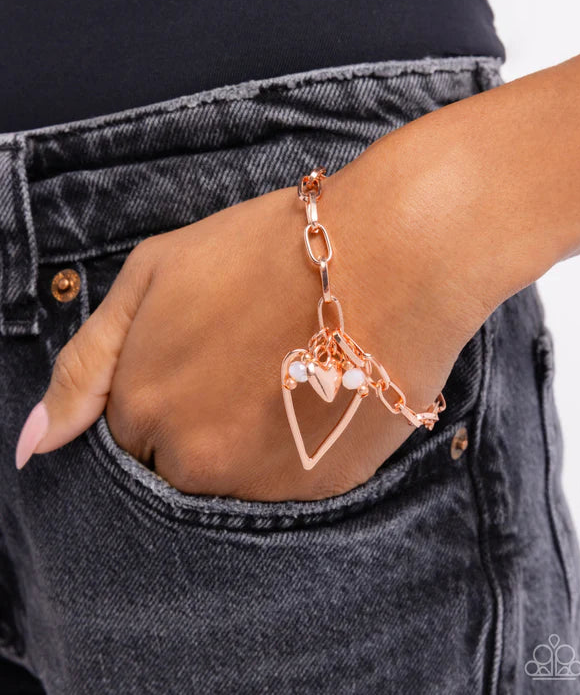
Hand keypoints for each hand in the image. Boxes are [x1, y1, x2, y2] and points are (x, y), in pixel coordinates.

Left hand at [13, 134, 482, 500]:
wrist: (386, 255)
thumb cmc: (266, 250)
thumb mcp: (154, 277)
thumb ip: (85, 365)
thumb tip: (31, 447)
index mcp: (144, 405)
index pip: (131, 438)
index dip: (167, 395)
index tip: (203, 359)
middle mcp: (194, 459)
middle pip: (179, 468)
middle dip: (201, 427)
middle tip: (248, 364)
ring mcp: (260, 482)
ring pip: (233, 484)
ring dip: (249, 445)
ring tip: (286, 376)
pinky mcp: (321, 488)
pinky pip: (289, 485)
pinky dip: (298, 451)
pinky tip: (319, 396)